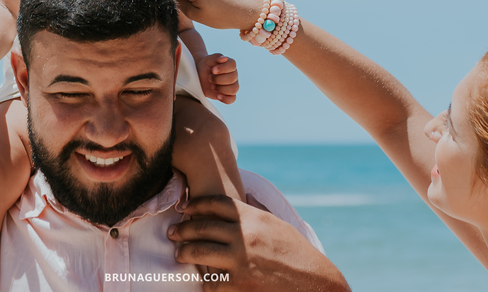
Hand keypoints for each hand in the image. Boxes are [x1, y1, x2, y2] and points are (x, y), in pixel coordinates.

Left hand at [167, 196, 348, 291]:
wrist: (314, 282)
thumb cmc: (296, 253)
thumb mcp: (276, 225)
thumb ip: (254, 215)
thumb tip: (237, 204)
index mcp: (254, 218)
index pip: (217, 204)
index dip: (197, 204)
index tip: (185, 209)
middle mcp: (244, 236)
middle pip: (202, 227)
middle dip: (183, 230)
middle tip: (173, 233)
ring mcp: (240, 261)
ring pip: (199, 253)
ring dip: (184, 252)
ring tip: (178, 253)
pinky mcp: (239, 285)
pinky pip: (210, 281)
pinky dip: (204, 280)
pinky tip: (202, 279)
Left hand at [197, 54, 238, 103]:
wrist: (199, 75)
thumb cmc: (205, 66)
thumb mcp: (208, 60)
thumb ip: (216, 57)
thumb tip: (224, 58)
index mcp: (230, 64)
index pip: (232, 65)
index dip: (223, 68)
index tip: (213, 70)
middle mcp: (233, 75)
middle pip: (232, 78)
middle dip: (218, 79)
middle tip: (209, 78)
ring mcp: (232, 85)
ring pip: (234, 89)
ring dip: (221, 88)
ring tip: (212, 86)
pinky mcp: (228, 95)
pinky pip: (232, 99)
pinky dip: (226, 99)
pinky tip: (218, 96)